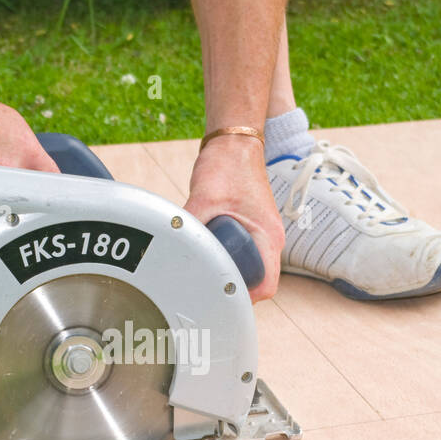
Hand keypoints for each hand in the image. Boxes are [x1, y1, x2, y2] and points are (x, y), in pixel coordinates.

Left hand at [183, 135, 284, 301]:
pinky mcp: (249, 227)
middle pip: (256, 280)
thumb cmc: (228, 164)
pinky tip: (206, 252)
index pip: (266, 285)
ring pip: (247, 267)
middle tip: (207, 285)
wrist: (233, 141)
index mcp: (268, 237)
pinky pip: (240, 252)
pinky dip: (224, 256)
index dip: (245, 298)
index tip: (222, 297)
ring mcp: (260, 233)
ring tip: (205, 269)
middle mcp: (268, 238)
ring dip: (228, 271)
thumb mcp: (204, 198)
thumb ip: (189, 225)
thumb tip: (172, 247)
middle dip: (232, 287)